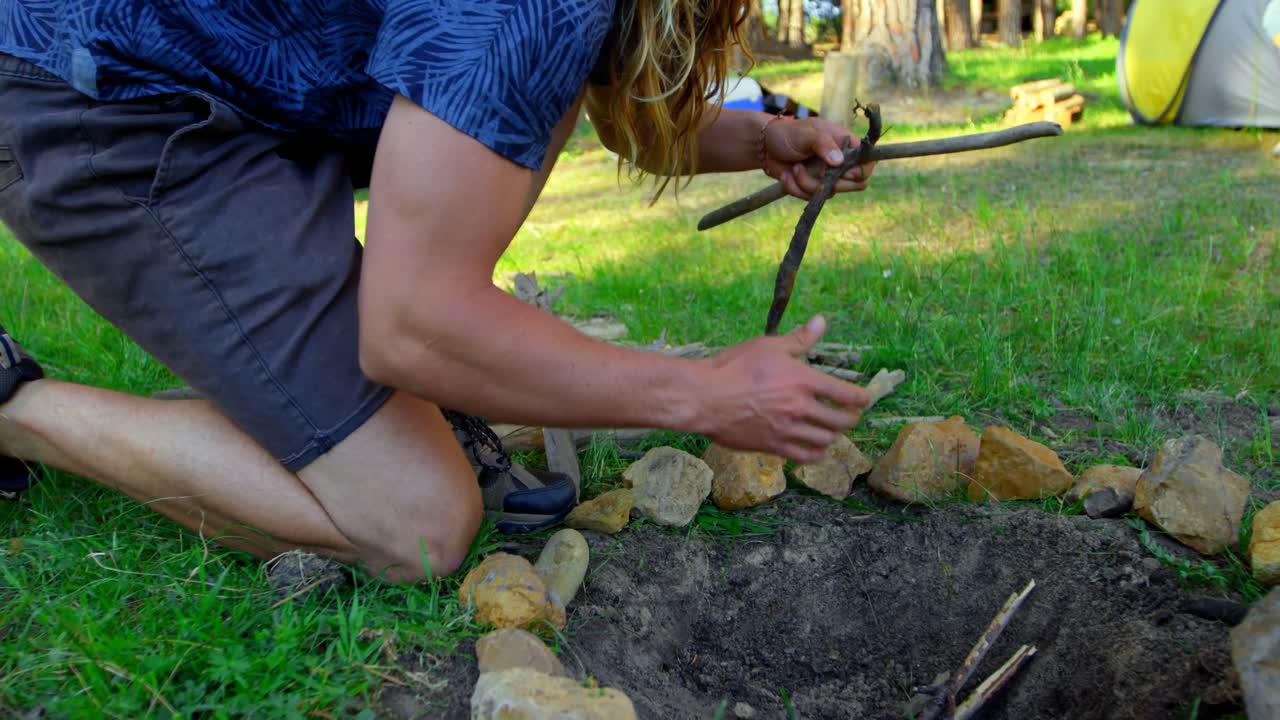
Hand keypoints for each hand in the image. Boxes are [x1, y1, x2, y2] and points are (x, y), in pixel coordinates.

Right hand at [693, 316, 868, 463]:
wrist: (705, 397)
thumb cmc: (734, 367)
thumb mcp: (768, 346)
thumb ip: (800, 339)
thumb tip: (821, 321)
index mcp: (804, 381)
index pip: (848, 395)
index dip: (862, 398)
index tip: (863, 399)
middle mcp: (801, 408)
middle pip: (842, 421)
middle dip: (850, 418)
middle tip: (848, 414)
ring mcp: (789, 430)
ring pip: (826, 440)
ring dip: (833, 434)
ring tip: (829, 428)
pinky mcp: (774, 446)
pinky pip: (807, 456)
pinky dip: (817, 452)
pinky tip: (815, 446)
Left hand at [762, 117, 877, 199]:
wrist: (765, 147)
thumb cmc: (789, 133)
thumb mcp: (807, 134)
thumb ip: (823, 145)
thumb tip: (839, 162)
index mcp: (847, 144)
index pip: (869, 163)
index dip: (859, 171)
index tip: (840, 169)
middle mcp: (841, 162)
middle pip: (855, 184)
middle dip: (829, 181)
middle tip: (812, 169)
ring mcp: (828, 177)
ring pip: (829, 193)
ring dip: (806, 183)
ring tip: (795, 167)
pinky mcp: (813, 188)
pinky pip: (811, 198)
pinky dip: (796, 188)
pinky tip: (787, 175)